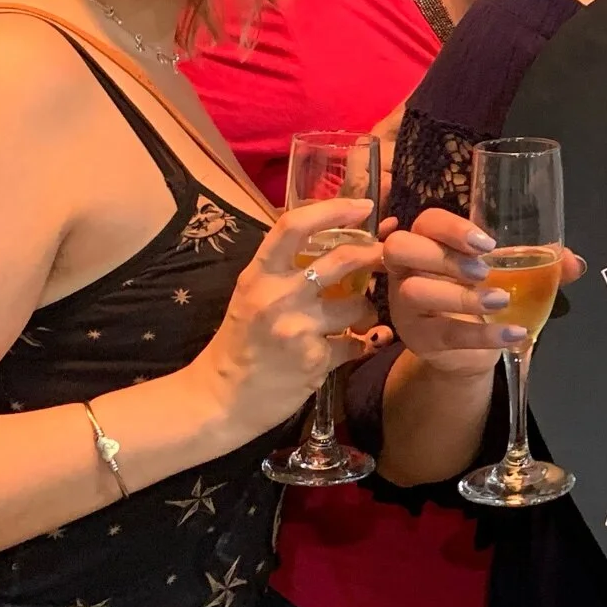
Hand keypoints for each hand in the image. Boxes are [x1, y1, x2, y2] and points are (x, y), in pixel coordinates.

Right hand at [201, 198, 381, 428]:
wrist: (219, 399)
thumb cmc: (241, 344)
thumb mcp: (252, 296)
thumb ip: (286, 270)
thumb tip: (338, 241)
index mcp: (258, 275)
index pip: (294, 226)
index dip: (333, 209)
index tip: (361, 206)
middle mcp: (275, 296)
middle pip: (341, 260)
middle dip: (373, 255)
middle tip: (387, 256)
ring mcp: (296, 328)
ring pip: (358, 305)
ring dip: (368, 310)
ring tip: (361, 317)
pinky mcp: (314, 360)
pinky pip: (355, 344)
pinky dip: (360, 345)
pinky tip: (354, 347)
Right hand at [384, 208, 585, 376]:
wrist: (469, 352)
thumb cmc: (483, 298)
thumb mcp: (510, 277)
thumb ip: (541, 265)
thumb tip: (575, 262)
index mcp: (429, 242)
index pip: (426, 221)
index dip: (451, 228)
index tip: (487, 243)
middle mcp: (407, 269)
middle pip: (402, 248)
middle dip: (444, 256)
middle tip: (484, 271)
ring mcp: (405, 305)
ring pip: (415, 291)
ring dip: (461, 296)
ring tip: (502, 301)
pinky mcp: (417, 338)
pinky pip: (444, 333)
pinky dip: (482, 335)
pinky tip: (514, 334)